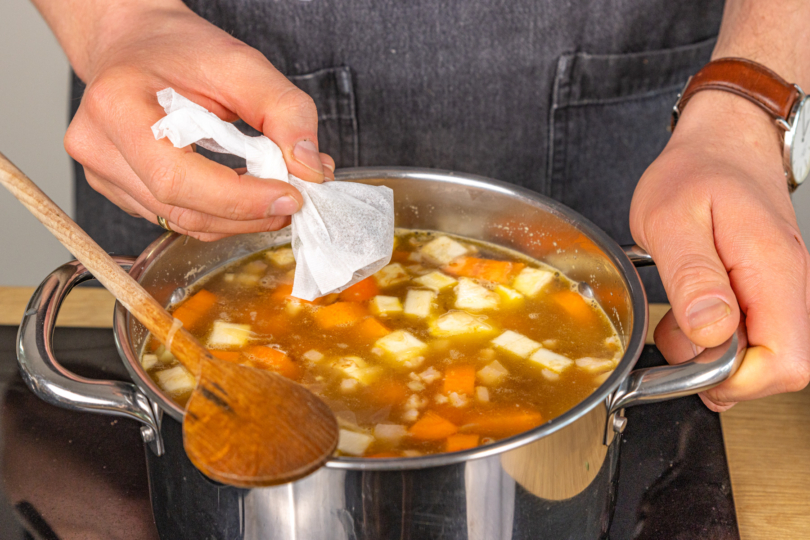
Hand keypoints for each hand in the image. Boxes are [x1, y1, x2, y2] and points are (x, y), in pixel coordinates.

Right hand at [63, 1, 334, 240]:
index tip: (291, 196)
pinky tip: (244, 193)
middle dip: (248, 214)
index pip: (178, 179)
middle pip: (182, 210)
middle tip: (295, 198)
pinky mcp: (118, 191)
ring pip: (182, 223)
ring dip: (239, 219)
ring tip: (275, 192)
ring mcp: (102, 174)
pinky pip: (176, 218)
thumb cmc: (180, 49)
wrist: (135, 43)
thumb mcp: (241, 64)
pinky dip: (219, 214)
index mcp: (117, 108)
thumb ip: (284, 111)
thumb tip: (310, 169)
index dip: (240, 199)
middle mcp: (98, 147)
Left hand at [630, 91, 809, 410]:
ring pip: (761, 356)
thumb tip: (712, 332)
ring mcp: (782, 292)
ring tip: (679, 314)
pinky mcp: (767, 294)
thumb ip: (692, 278)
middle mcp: (790, 287)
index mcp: (773, 271)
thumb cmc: (695, 172)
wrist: (722, 143)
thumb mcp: (672, 220)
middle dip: (719, 371)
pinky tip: (690, 311)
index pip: (785, 364)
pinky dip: (714, 337)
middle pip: (777, 369)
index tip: (691, 360)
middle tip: (677, 334)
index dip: (735, 379)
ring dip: (712, 354)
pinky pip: (750, 335)